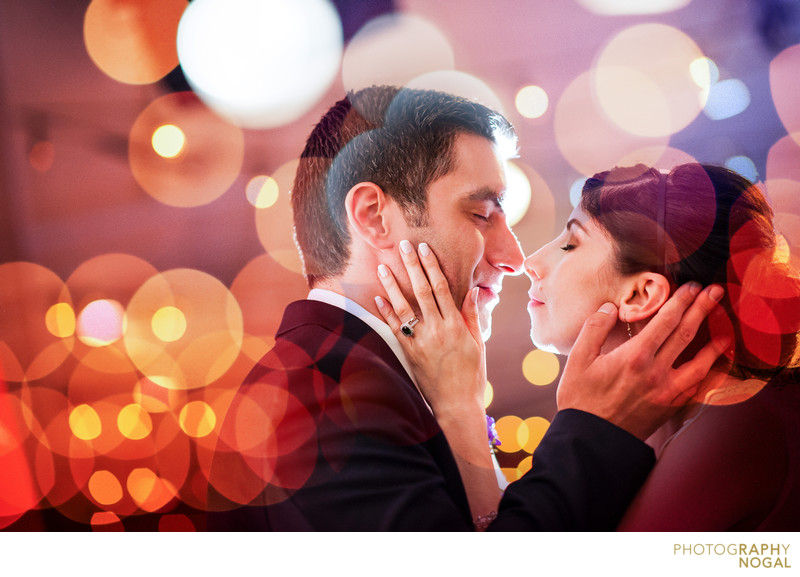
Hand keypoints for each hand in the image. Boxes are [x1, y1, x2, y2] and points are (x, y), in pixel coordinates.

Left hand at [374, 240, 485, 416]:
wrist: (457, 405)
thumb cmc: (471, 374)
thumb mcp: (478, 343)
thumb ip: (472, 316)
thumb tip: (473, 290)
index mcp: (456, 325)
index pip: (442, 288)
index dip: (432, 266)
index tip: (425, 249)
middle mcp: (437, 330)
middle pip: (422, 291)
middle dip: (412, 266)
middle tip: (404, 245)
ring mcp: (421, 342)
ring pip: (404, 307)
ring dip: (393, 285)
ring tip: (384, 266)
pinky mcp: (410, 354)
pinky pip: (395, 329)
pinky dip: (386, 312)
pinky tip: (379, 297)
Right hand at [557, 282, 728, 439]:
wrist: (592, 439)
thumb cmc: (581, 399)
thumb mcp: (578, 360)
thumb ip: (595, 329)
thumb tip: (610, 308)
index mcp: (634, 356)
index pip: (665, 321)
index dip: (680, 301)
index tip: (690, 287)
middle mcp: (656, 372)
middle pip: (686, 334)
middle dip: (702, 309)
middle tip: (715, 292)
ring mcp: (667, 391)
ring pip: (700, 362)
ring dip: (714, 342)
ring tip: (726, 329)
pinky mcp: (671, 407)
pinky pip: (697, 387)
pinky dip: (710, 374)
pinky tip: (715, 367)